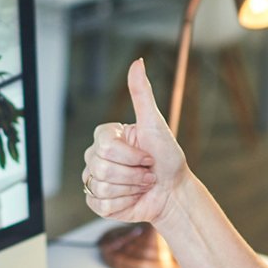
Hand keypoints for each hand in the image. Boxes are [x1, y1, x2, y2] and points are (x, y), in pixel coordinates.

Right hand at [83, 58, 188, 223]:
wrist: (173, 192)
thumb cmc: (167, 158)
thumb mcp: (156, 124)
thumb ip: (142, 94)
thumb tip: (137, 62)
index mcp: (106, 136)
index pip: (105, 145)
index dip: (132, 155)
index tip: (148, 155)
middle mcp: (95, 156)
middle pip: (102, 167)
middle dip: (134, 173)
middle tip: (147, 172)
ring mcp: (94, 179)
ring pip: (102, 187)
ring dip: (131, 188)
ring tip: (142, 184)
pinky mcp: (97, 202)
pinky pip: (100, 204)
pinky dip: (122, 204)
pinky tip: (132, 197)